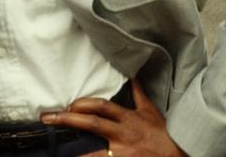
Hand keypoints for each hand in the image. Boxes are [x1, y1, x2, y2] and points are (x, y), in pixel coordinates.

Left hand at [42, 80, 183, 156]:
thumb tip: (132, 76)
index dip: (84, 104)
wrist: (178, 154)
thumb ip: (138, 94)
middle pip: (92, 124)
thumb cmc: (162, 133)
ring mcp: (121, 152)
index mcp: (128, 118)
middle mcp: (123, 134)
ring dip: (74, 152)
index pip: (103, 107)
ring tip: (54, 150)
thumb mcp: (150, 111)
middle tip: (47, 118)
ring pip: (93, 153)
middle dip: (68, 120)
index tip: (68, 105)